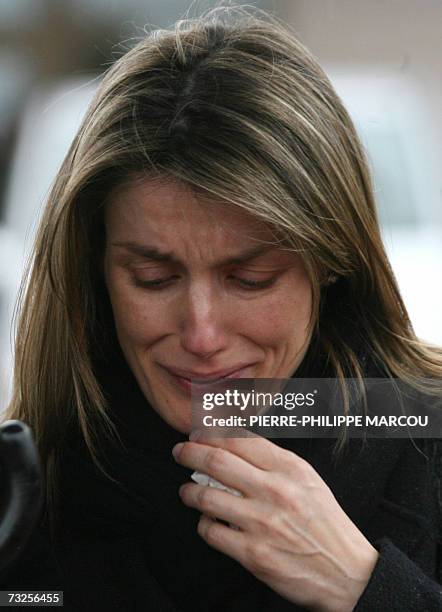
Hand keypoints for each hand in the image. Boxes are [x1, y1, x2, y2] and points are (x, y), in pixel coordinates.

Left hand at [172, 431, 378, 611]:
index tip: (198, 432)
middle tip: (179, 451)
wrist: (346, 571)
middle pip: (216, 461)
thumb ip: (272, 461)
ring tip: (187, 491)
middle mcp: (274, 491)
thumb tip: (233, 446)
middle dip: (189, 452)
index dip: (210, 432)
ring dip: (189, 491)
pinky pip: (211, 532)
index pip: (239, 438)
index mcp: (289, 468)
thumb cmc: (325, 522)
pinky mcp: (253, 554)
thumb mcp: (307, 479)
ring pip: (206, 497)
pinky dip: (203, 524)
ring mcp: (261, 523)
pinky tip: (208, 521)